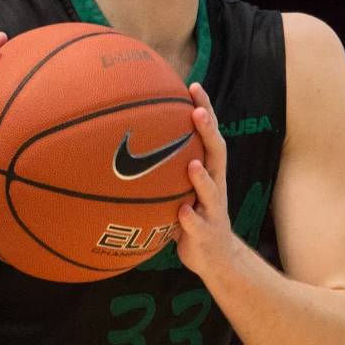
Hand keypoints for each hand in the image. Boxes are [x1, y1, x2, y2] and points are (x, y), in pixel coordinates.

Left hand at [175, 85, 239, 277]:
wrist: (215, 258)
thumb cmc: (191, 216)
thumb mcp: (180, 188)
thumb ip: (166, 168)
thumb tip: (128, 140)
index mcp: (210, 172)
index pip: (209, 136)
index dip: (205, 111)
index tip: (193, 87)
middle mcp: (216, 186)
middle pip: (217, 154)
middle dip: (209, 132)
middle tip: (197, 113)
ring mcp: (213, 210)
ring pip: (212, 190)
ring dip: (202, 178)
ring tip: (192, 164)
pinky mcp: (206, 234)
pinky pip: (198, 225)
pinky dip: (190, 219)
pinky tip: (182, 212)